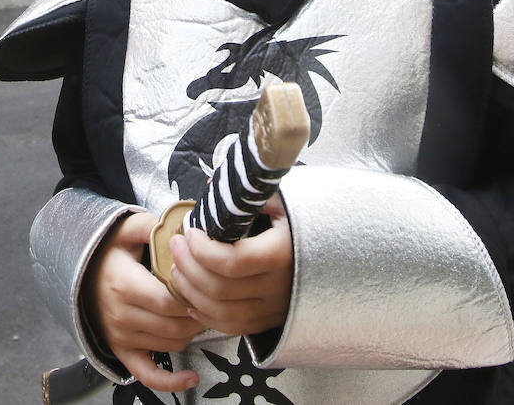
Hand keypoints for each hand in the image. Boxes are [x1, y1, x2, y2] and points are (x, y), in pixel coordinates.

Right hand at [85, 212, 201, 391]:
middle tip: (210, 299)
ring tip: (199, 315)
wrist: (80, 274)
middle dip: (198, 314)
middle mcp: (120, 315)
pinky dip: (170, 382)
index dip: (194, 295)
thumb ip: (152, 225)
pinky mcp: (121, 351)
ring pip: (171, 344)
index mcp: (123, 285)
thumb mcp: (126, 230)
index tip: (205, 283)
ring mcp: (120, 337)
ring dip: (190, 332)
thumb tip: (183, 227)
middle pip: (175, 325)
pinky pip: (147, 375)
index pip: (170, 301)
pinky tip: (190, 378)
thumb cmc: (109, 251)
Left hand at [166, 196, 292, 337]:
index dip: (202, 250)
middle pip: (220, 288)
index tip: (189, 232)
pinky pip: (231, 327)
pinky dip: (205, 315)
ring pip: (222, 312)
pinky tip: (190, 298)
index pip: (233, 261)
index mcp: (283, 254)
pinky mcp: (269, 321)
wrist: (337, 259)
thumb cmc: (301, 225)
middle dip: (188, 266)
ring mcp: (274, 309)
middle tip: (175, 246)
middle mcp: (279, 287)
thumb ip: (249, 196)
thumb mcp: (283, 203)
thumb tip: (212, 186)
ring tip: (177, 269)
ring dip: (191, 291)